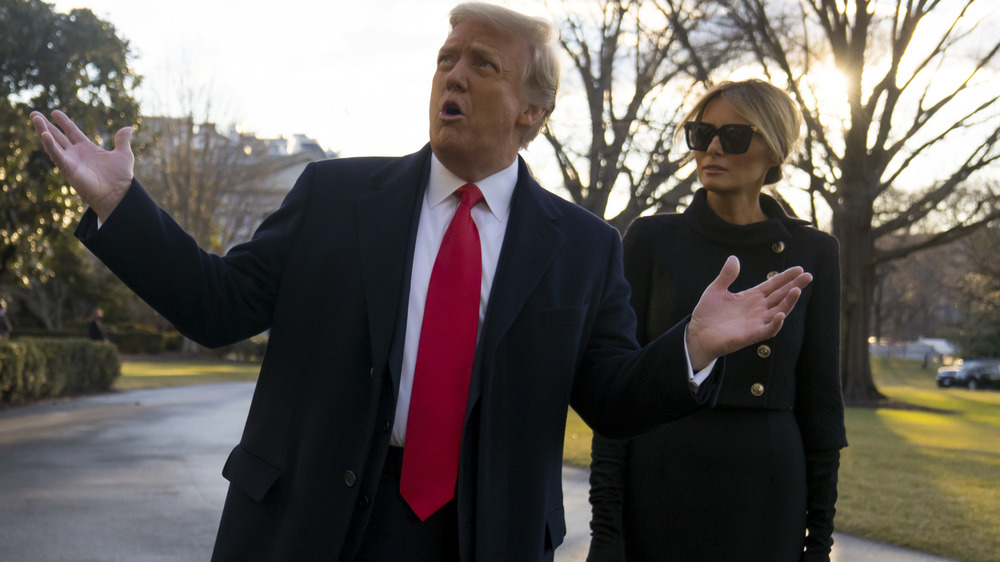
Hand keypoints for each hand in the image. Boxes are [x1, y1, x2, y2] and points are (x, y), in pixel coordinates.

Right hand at [30, 110, 134, 221]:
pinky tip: (44, 134)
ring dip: (42, 131)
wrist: (118, 194)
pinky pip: (56, 155)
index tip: (54, 112)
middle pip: (57, 136)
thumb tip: (129, 127)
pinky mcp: (68, 169)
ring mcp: (70, 161)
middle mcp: (76, 154)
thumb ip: (122, 140)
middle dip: (45, 125)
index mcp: (87, 149)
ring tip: (35, 118)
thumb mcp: (124, 154)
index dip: (63, 122)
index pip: (72, 132)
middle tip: (34, 114)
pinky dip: (50, 145)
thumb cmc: (121, 178)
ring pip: (52, 144)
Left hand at [686, 256, 811, 369]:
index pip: (773, 285)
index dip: (786, 277)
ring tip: (797, 290)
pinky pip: (768, 330)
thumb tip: (734, 258)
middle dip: (795, 286)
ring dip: (789, 302)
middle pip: (781, 296)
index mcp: (751, 297)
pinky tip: (780, 314)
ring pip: (779, 311)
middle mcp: (758, 309)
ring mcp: (756, 322)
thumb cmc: (707, 313)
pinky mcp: (751, 335)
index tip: (799, 269)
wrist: (697, 334)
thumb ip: (727, 275)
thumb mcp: (716, 289)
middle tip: (808, 276)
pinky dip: (775, 323)